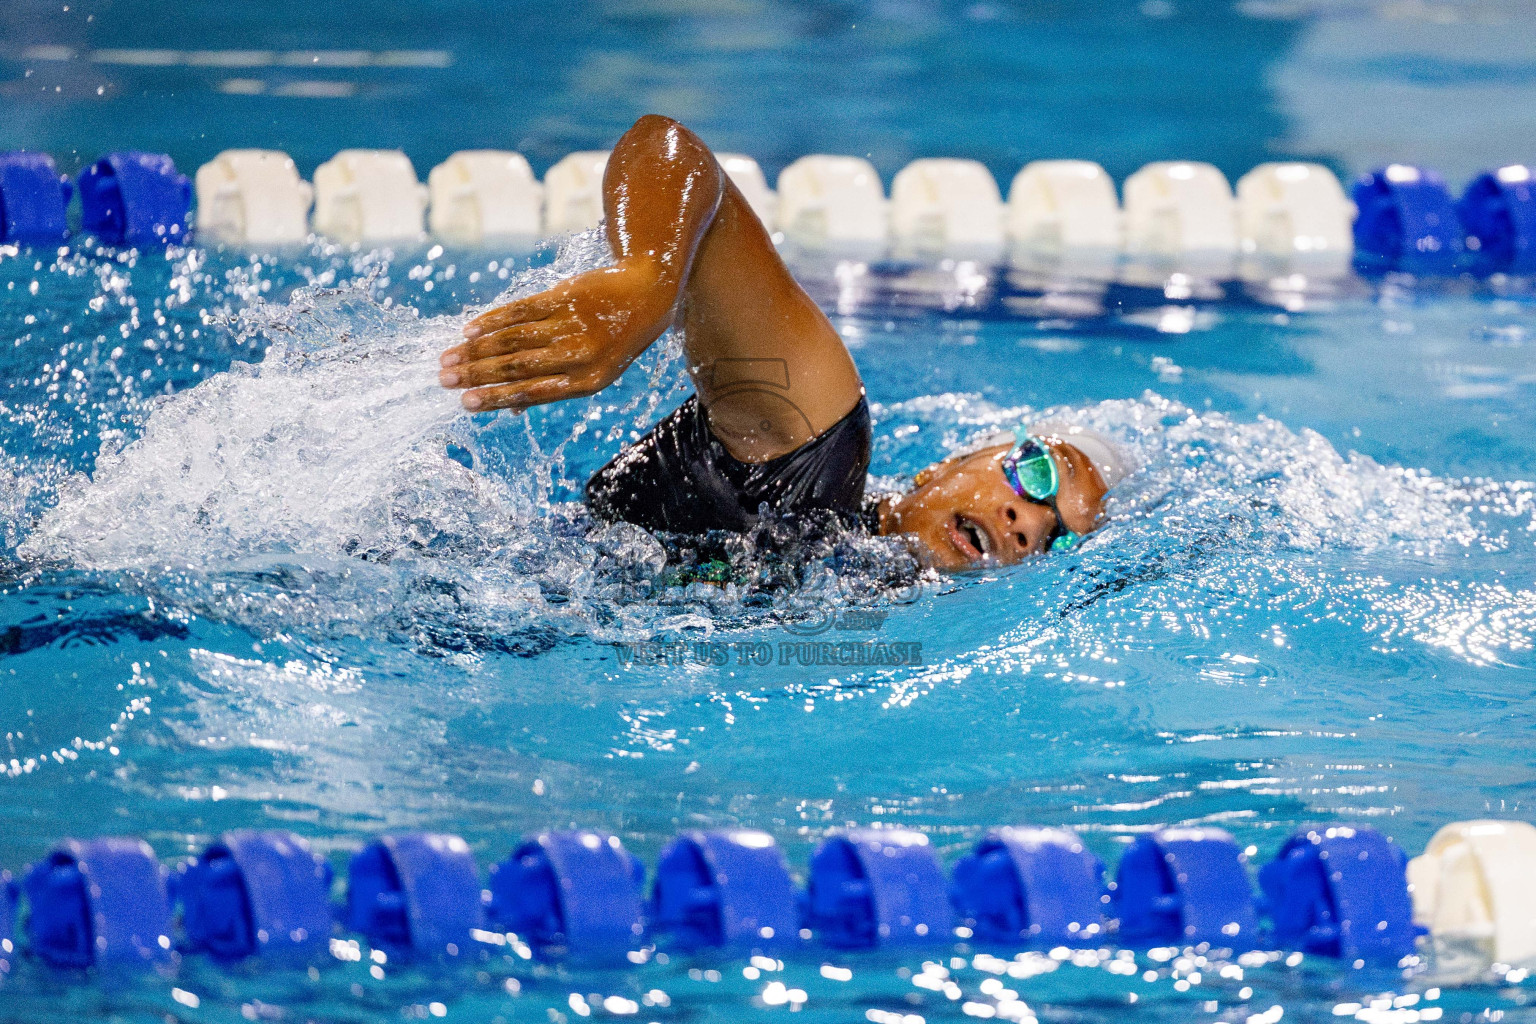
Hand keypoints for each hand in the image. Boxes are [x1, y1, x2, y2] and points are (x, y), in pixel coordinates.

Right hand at [438, 259, 675, 411]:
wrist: (647, 292)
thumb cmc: (616, 339)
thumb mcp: (596, 371)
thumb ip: (555, 386)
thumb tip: (511, 409)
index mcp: (587, 382)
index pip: (532, 393)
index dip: (495, 398)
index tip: (464, 403)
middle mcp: (580, 356)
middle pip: (517, 367)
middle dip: (477, 374)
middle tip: (444, 380)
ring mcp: (572, 325)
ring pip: (515, 339)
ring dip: (476, 349)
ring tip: (449, 357)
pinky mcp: (565, 297)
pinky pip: (521, 310)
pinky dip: (493, 320)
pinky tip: (469, 329)